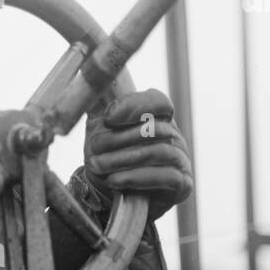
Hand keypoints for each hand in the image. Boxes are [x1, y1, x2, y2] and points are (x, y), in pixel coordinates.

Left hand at [83, 88, 192, 221]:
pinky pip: (166, 176)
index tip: (108, 118)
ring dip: (123, 159)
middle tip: (93, 150)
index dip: (135, 106)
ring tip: (99, 166)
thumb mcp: (98, 130)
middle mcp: (174, 136)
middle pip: (153, 129)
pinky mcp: (182, 184)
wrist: (113, 199)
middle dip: (118, 140)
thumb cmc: (108, 159)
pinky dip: (137, 177)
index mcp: (157, 118)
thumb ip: (97, 105)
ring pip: (159, 151)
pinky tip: (115, 180)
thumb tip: (87, 71)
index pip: (158, 101)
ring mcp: (181, 160)